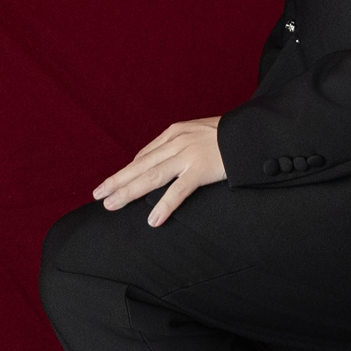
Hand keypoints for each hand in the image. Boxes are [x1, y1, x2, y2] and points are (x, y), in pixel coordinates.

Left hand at [95, 116, 223, 227]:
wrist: (252, 131)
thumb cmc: (229, 135)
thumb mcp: (199, 133)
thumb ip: (182, 145)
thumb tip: (166, 160)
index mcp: (174, 132)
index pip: (145, 155)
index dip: (128, 171)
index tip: (114, 182)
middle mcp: (176, 142)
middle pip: (140, 165)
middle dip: (117, 181)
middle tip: (98, 194)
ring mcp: (187, 155)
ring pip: (151, 177)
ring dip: (128, 192)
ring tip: (111, 205)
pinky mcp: (201, 169)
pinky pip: (179, 190)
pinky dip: (164, 205)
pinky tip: (153, 219)